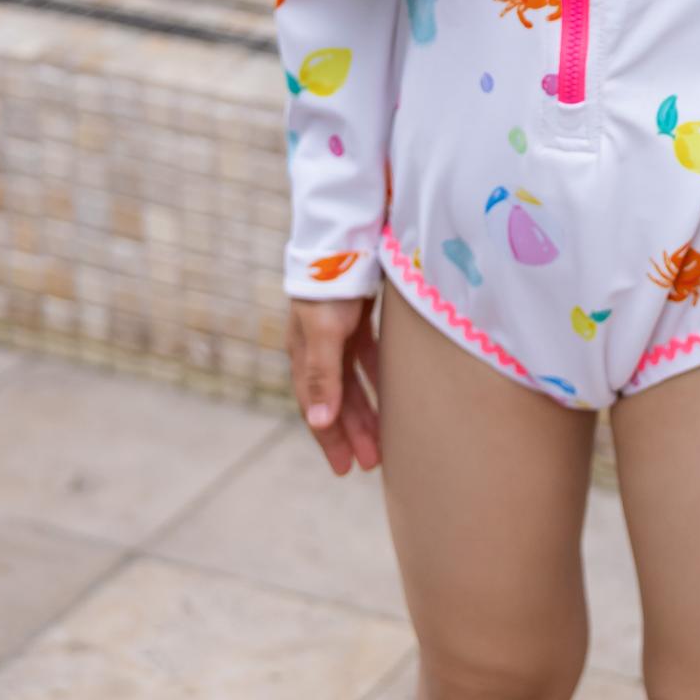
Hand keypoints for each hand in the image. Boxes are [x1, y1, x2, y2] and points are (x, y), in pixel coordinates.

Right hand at [288, 295, 381, 476]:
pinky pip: (368, 355)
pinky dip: (379, 375)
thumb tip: (317, 423)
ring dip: (367, 409)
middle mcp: (318, 344)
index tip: (344, 468)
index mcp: (304, 352)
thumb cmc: (331, 282)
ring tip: (383, 438)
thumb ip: (322, 375)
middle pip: (336, 397)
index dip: (329, 438)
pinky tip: (395, 391)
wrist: (345, 231)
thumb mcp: (324, 331)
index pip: (316, 405)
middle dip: (352, 431)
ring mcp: (338, 329)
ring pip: (354, 380)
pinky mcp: (357, 314)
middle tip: (370, 464)